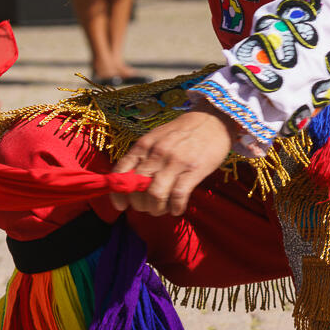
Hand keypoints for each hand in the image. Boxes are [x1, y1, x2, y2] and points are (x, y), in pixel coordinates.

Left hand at [110, 108, 239, 217]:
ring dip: (156, 209)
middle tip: (146, 207)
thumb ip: (142, 156)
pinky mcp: (194, 169)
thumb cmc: (182, 132)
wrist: (212, 119)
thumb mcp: (156, 138)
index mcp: (144, 145)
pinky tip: (176, 209)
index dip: (117, 193)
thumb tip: (128, 182)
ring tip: (161, 210)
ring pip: (155, 195)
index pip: (121, 172)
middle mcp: (157, 153)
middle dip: (139, 205)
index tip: (121, 206)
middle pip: (137, 188)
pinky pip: (178, 195)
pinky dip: (175, 208)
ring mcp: (176, 161)